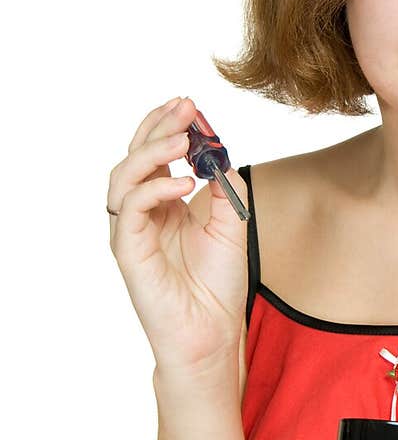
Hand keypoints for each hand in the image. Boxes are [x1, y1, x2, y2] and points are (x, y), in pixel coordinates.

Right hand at [107, 96, 248, 373]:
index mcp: (164, 204)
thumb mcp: (232, 225)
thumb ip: (225, 187)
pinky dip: (154, 189)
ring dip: (152, 152)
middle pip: (136, 156)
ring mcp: (132, 231)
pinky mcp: (128, 251)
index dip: (168, 126)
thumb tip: (219, 152)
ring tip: (183, 140)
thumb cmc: (218, 287)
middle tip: (185, 108)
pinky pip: (130, 209)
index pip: (156, 154)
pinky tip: (183, 183)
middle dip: (158, 127)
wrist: (212, 335)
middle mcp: (143, 213)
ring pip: (123, 176)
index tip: (190, 105)